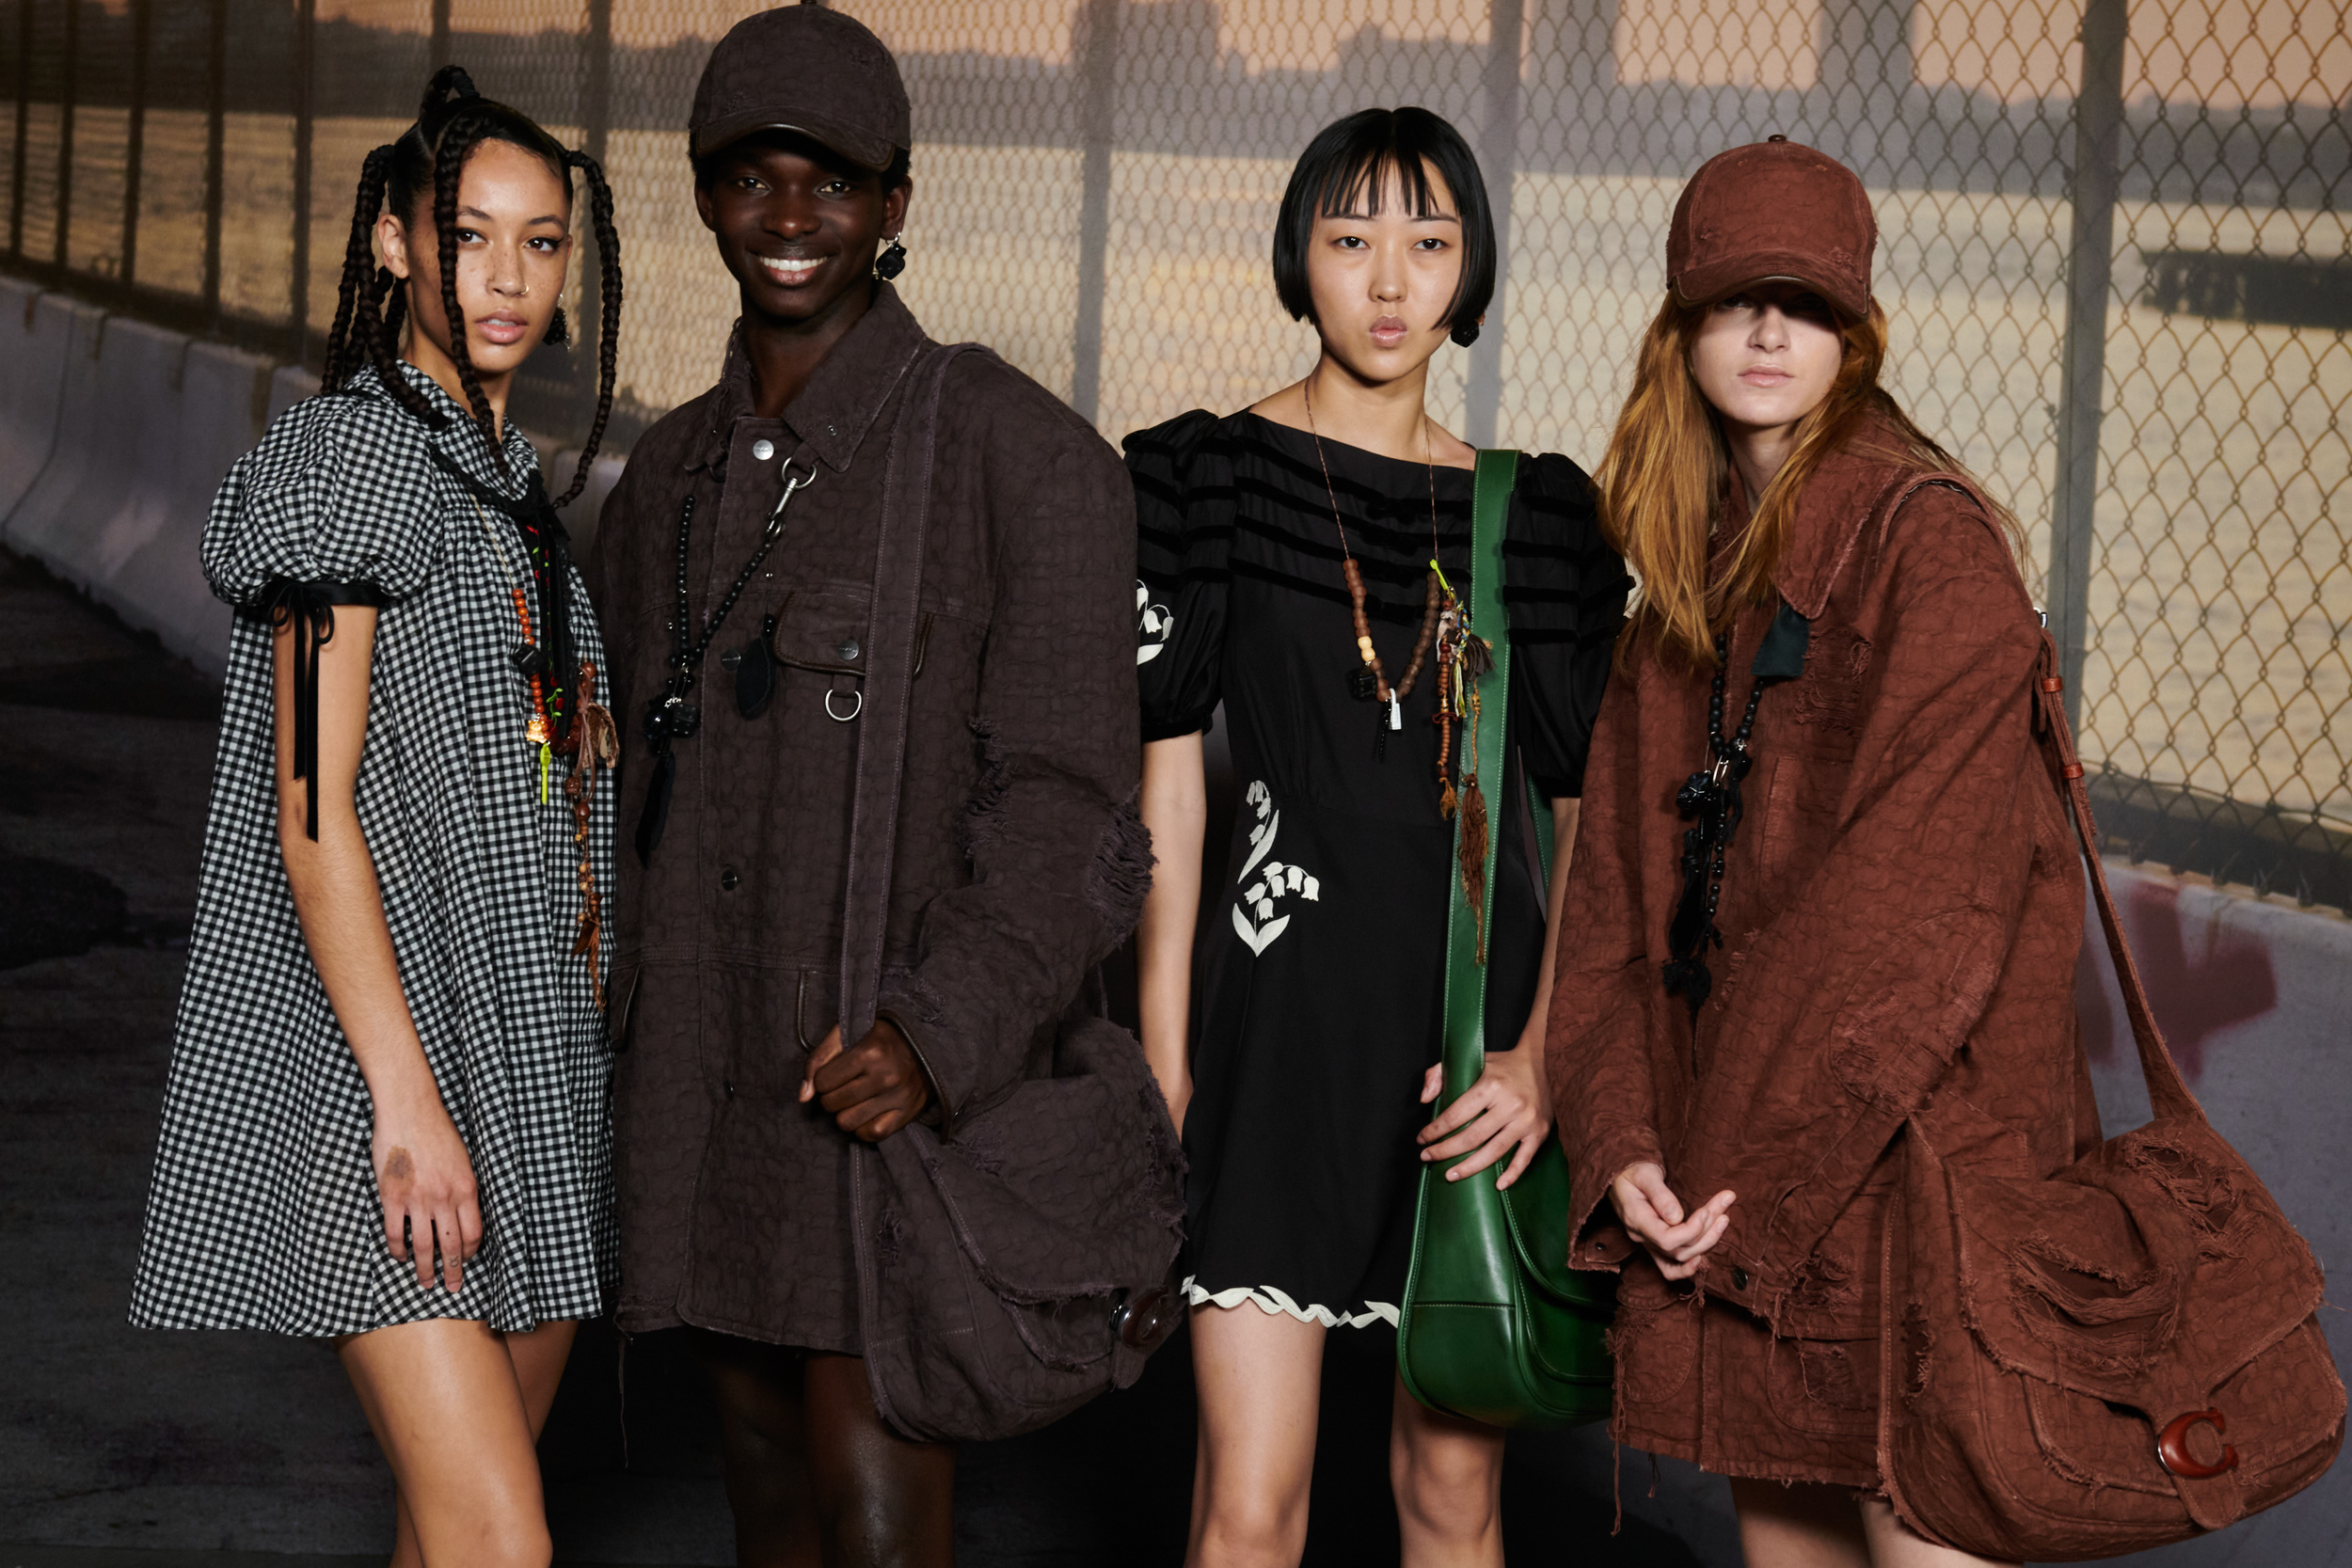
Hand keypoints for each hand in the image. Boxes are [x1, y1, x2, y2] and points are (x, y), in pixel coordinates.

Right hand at [371, 1099, 481, 1291]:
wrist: (410, 1111)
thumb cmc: (438, 1132)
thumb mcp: (464, 1161)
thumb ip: (464, 1189)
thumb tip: (465, 1215)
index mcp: (467, 1189)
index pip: (473, 1233)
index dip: (471, 1253)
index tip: (467, 1261)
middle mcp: (444, 1198)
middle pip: (451, 1246)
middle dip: (453, 1272)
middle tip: (453, 1288)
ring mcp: (417, 1199)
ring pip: (424, 1246)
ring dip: (425, 1269)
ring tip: (425, 1283)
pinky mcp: (392, 1197)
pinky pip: (395, 1233)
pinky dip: (398, 1250)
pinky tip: (401, 1257)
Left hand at [802, 1017, 932, 1140]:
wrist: (925, 1043)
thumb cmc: (881, 1037)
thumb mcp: (848, 1033)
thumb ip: (819, 1058)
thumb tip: (803, 1096)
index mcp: (869, 1052)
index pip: (822, 1082)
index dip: (823, 1078)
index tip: (836, 1071)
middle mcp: (885, 1076)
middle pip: (831, 1104)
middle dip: (831, 1096)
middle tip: (845, 1085)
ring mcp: (897, 1097)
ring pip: (847, 1123)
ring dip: (845, 1113)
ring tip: (855, 1099)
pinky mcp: (907, 1113)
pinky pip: (872, 1134)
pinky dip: (864, 1127)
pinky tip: (867, 1112)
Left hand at [1417, 1043, 1552, 1190]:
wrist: (1543, 1063)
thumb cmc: (1502, 1065)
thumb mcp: (1470, 1059)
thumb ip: (1438, 1073)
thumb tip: (1425, 1100)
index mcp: (1491, 1085)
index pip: (1456, 1115)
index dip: (1435, 1130)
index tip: (1422, 1138)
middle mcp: (1510, 1104)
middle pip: (1472, 1137)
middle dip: (1445, 1150)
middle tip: (1427, 1157)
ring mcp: (1526, 1121)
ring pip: (1495, 1152)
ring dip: (1470, 1167)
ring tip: (1450, 1175)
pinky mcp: (1540, 1132)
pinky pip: (1525, 1158)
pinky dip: (1512, 1174)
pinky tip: (1497, 1185)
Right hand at [1608, 1161, 1733, 1281]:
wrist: (1620, 1175)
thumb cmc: (1632, 1171)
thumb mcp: (1645, 1174)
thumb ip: (1660, 1194)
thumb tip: (1677, 1217)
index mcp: (1636, 1219)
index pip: (1667, 1239)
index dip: (1692, 1231)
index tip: (1707, 1212)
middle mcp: (1642, 1237)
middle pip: (1679, 1249)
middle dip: (1707, 1230)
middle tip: (1723, 1205)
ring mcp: (1648, 1243)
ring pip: (1681, 1257)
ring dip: (1707, 1241)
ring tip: (1724, 1219)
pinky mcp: (1656, 1244)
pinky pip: (1669, 1268)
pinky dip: (1687, 1268)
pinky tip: (1704, 1258)